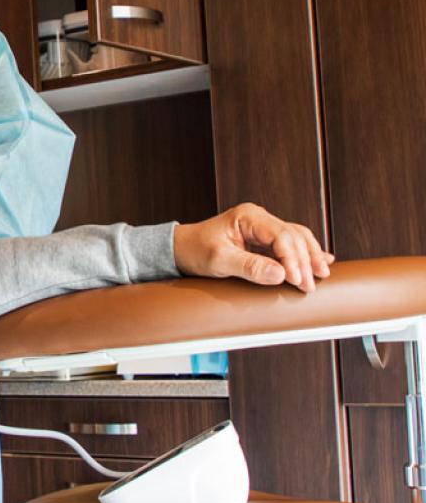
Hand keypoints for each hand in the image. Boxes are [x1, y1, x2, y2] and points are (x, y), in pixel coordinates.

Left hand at [173, 203, 334, 292]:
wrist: (180, 249)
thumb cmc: (194, 251)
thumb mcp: (218, 260)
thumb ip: (248, 267)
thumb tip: (280, 274)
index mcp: (248, 216)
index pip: (281, 235)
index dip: (292, 259)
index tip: (296, 280)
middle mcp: (258, 218)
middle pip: (293, 237)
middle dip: (304, 261)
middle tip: (310, 285)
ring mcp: (262, 227)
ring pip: (296, 238)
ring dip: (309, 256)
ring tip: (321, 273)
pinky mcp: (262, 238)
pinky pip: (290, 243)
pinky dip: (304, 253)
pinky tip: (320, 261)